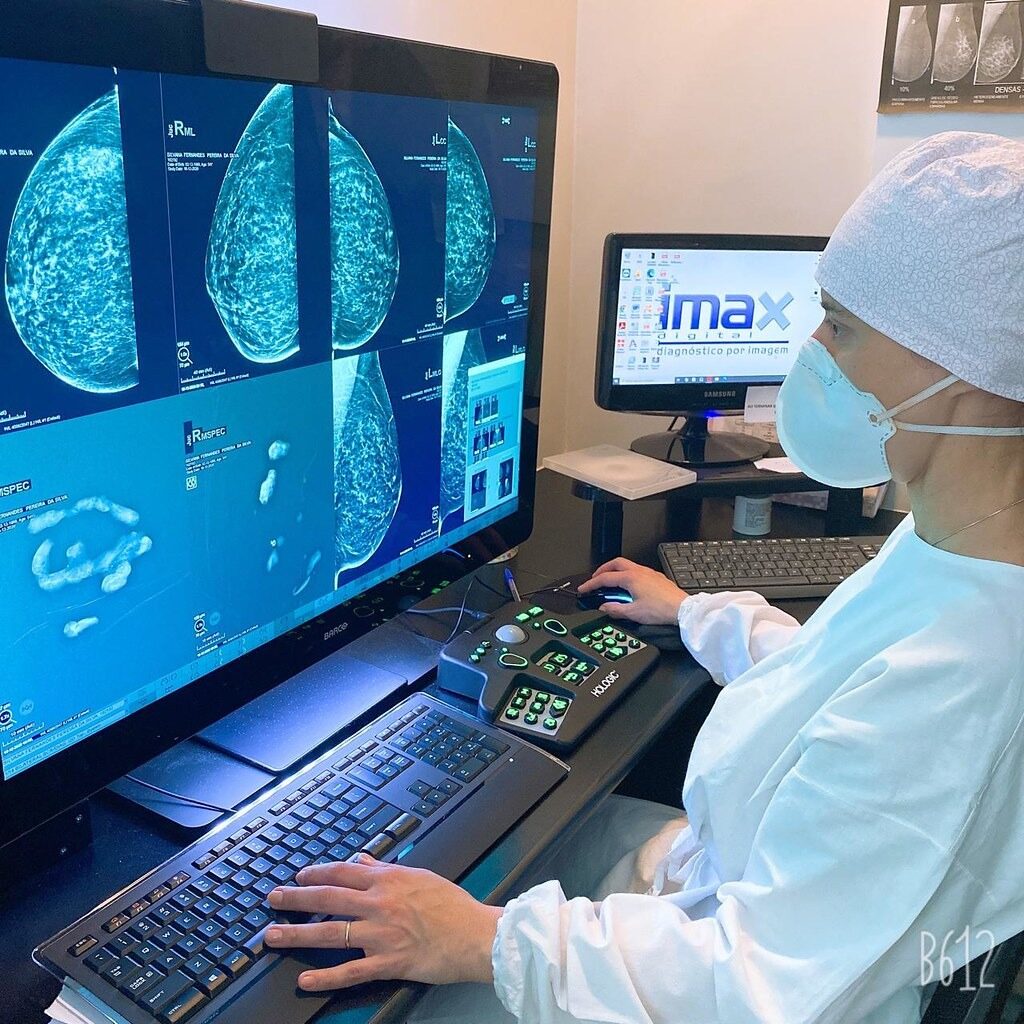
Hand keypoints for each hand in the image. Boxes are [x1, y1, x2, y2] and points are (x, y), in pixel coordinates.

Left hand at [265, 855, 502, 990]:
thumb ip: (386, 869)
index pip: (343, 871)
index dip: (317, 873)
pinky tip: (305, 979)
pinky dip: (325, 976)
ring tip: (273, 935)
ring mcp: (381, 935)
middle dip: (295, 898)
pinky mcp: (387, 963)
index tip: (299, 876)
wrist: (474, 935)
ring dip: (298, 933)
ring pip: (331, 932)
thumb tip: (363, 860)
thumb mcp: (419, 876)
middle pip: (328, 898)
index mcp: (388, 881)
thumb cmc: (452, 906)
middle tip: (273, 899)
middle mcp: (379, 904)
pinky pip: (350, 971)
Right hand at [578, 557, 687, 625]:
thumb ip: (615, 610)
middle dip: (602, 570)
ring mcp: (649, 573)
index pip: (605, 578)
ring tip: (610, 581)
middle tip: (595, 579)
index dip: (591, 584)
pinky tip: (629, 585)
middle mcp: (640, 572)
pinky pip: (637, 570)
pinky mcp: (657, 578)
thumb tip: (604, 607)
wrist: (682, 609)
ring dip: (615, 571)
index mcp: (631, 578)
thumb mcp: (633, 613)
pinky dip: (627, 574)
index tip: (584, 588)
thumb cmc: (661, 610)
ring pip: (627, 565)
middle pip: (615, 563)